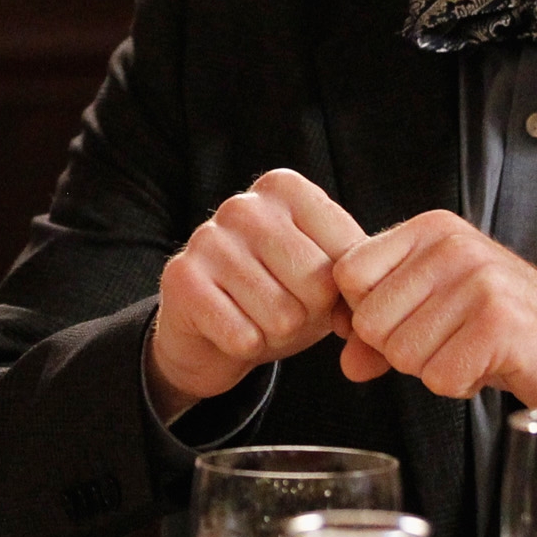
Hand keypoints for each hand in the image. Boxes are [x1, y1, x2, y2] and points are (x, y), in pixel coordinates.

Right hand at [146, 169, 370, 421]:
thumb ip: (355, 286)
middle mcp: (243, 205)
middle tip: (287, 309)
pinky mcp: (181, 278)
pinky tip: (231, 329)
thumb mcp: (326, 280)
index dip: (344, 293)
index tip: (322, 293)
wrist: (210, 330)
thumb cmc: (281, 295)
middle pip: (317, 282)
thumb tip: (355, 319)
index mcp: (285, 189)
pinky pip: (242, 336)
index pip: (348, 253)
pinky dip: (246, 347)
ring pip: (281, 315)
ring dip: (277, 333)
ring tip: (258, 318)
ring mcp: (207, 238)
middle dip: (310, 314)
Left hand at [329, 210, 536, 405]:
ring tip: (471, 349)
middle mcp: (452, 246)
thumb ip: (380, 331)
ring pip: (403, 354)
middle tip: (448, 340)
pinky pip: (440, 377)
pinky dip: (461, 385)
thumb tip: (347, 364)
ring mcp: (478, 281)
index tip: (404, 320)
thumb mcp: (432, 313)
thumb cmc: (498, 326)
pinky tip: (488, 365)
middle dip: (402, 349)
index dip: (365, 312)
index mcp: (430, 230)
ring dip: (434, 368)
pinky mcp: (500, 324)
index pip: (349, 273)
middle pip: (370, 320)